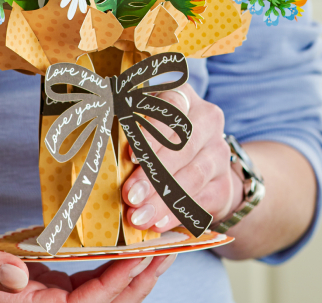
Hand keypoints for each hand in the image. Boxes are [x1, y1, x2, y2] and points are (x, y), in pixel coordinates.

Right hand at [0, 215, 174, 302]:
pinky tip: (118, 245)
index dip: (120, 282)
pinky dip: (103, 262)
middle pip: (102, 301)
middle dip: (138, 278)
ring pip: (96, 290)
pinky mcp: (37, 280)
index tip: (146, 256)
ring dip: (127, 271)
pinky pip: (80, 277)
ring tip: (154, 247)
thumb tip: (21, 277)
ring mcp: (38, 295)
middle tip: (168, 250)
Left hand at [121, 84, 241, 231]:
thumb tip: (97, 148)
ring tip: (139, 216)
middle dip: (154, 174)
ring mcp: (219, 151)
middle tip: (130, 195)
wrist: (200, 167)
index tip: (131, 155)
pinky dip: (178, 212)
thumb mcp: (143, 126)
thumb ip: (128, 131)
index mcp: (183, 97)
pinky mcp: (224, 182)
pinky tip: (159, 223)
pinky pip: (203, 199)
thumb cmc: (158, 141)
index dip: (152, 130)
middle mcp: (207, 119)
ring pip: (194, 175)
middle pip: (183, 145)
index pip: (172, 106)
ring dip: (164, 198)